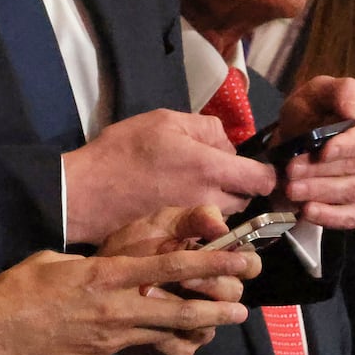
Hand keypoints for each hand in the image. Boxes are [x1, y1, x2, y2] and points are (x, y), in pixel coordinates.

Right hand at [0, 238, 255, 354]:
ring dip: (190, 331)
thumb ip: (88, 268)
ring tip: (211, 329)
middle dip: (215, 309)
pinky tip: (125, 339)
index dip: (208, 263)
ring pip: (161, 335)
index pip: (166, 268)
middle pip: (179, 310)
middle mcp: (113, 308)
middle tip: (242, 308)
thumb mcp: (54, 262)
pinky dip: (134, 342)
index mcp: (102, 276)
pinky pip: (125, 350)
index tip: (239, 260)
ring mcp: (108, 340)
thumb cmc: (17, 289)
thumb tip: (104, 274)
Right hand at [63, 110, 276, 244]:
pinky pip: (204, 224)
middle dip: (237, 185)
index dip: (267, 172)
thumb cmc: (123, 151)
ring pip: (226, 213)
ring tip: (190, 185)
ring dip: (219, 201)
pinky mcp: (182, 234)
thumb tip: (227, 145)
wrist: (88, 191)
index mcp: (211, 169)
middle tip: (213, 170)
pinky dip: (199, 214)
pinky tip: (177, 202)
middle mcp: (211, 200)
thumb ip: (206, 127)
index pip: (264, 180)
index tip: (254, 165)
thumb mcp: (164, 121)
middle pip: (246, 198)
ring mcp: (197, 221)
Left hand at [97, 205, 257, 354]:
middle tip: (181, 277)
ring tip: (146, 293)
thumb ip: (191, 219)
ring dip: (179, 309)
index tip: (219, 255)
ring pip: (210, 325)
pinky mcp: (177, 346)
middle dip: (208, 285)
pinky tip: (143, 322)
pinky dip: (163, 335)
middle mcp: (212, 295)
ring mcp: (197, 323)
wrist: (91, 284)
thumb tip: (221, 225)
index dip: (241, 263)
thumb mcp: (156, 225)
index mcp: (212, 263)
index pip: (249, 265)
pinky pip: (183, 348)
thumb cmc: (129, 250)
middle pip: (233, 295)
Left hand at [276, 76, 354, 228]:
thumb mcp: (319, 91)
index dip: (348, 146)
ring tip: (291, 189)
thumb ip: (341, 92)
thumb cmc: (312, 111)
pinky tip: (307, 210)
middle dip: (322, 170)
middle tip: (290, 171)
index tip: (322, 151)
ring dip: (321, 192)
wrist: (298, 139)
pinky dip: (330, 216)